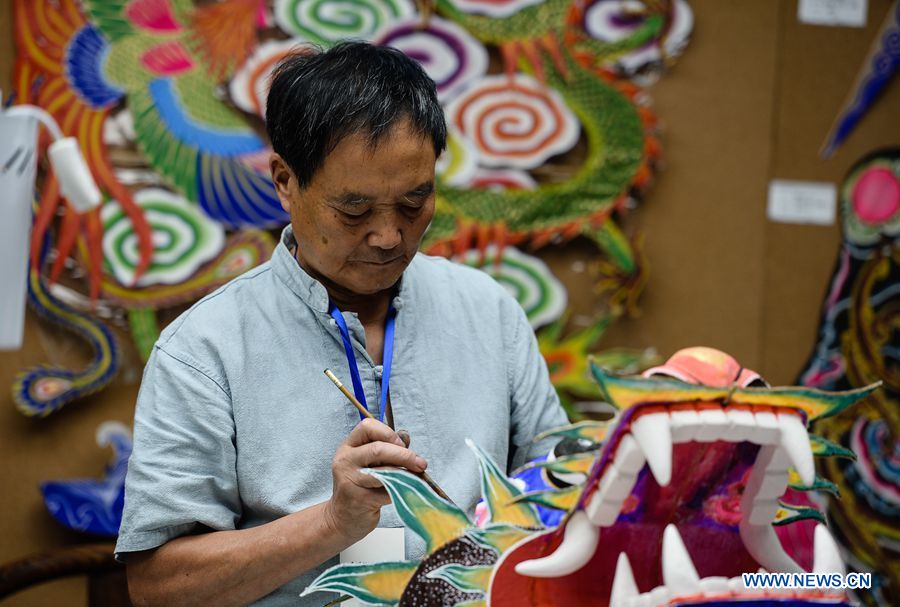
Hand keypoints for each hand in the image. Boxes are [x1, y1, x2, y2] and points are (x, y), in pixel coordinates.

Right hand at [324, 418, 426, 544]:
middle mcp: (345, 461)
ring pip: (384, 471)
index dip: (388, 433)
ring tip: (417, 477)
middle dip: (404, 455)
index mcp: (348, 447)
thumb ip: (386, 448)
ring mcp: (350, 480)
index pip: (367, 427)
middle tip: (421, 463)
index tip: (402, 444)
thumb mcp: (368, 463)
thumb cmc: (361, 487)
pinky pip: (387, 491)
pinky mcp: (360, 499)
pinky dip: (401, 490)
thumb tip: (405, 437)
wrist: (343, 518)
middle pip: (378, 449)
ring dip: (406, 473)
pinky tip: (406, 491)